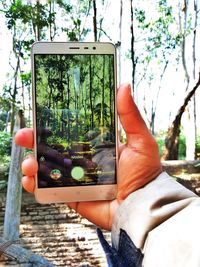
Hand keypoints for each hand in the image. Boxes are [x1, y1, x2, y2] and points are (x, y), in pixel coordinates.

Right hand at [15, 84, 161, 229]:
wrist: (143, 206)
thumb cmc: (144, 173)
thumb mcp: (140, 140)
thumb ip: (130, 116)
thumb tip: (123, 85)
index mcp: (95, 146)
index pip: (70, 132)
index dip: (54, 125)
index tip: (40, 116)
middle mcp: (84, 161)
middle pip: (54, 148)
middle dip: (36, 141)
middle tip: (24, 135)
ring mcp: (76, 179)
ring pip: (48, 168)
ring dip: (33, 163)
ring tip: (29, 162)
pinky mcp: (72, 196)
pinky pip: (50, 190)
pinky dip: (36, 185)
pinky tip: (30, 180)